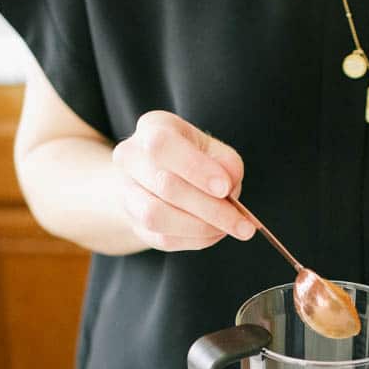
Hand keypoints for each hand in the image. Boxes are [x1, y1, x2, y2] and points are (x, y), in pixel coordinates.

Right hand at [113, 111, 255, 251]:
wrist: (157, 178)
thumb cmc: (192, 158)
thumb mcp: (212, 149)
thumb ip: (226, 163)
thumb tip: (229, 187)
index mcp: (152, 128)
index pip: (163, 146)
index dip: (196, 169)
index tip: (225, 188)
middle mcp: (130, 158)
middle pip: (164, 186)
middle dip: (210, 208)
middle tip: (242, 224)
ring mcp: (127, 193)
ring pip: (156, 217)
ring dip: (200, 227)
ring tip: (228, 228)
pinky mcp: (134, 223)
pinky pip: (163, 238)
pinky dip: (195, 239)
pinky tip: (214, 233)